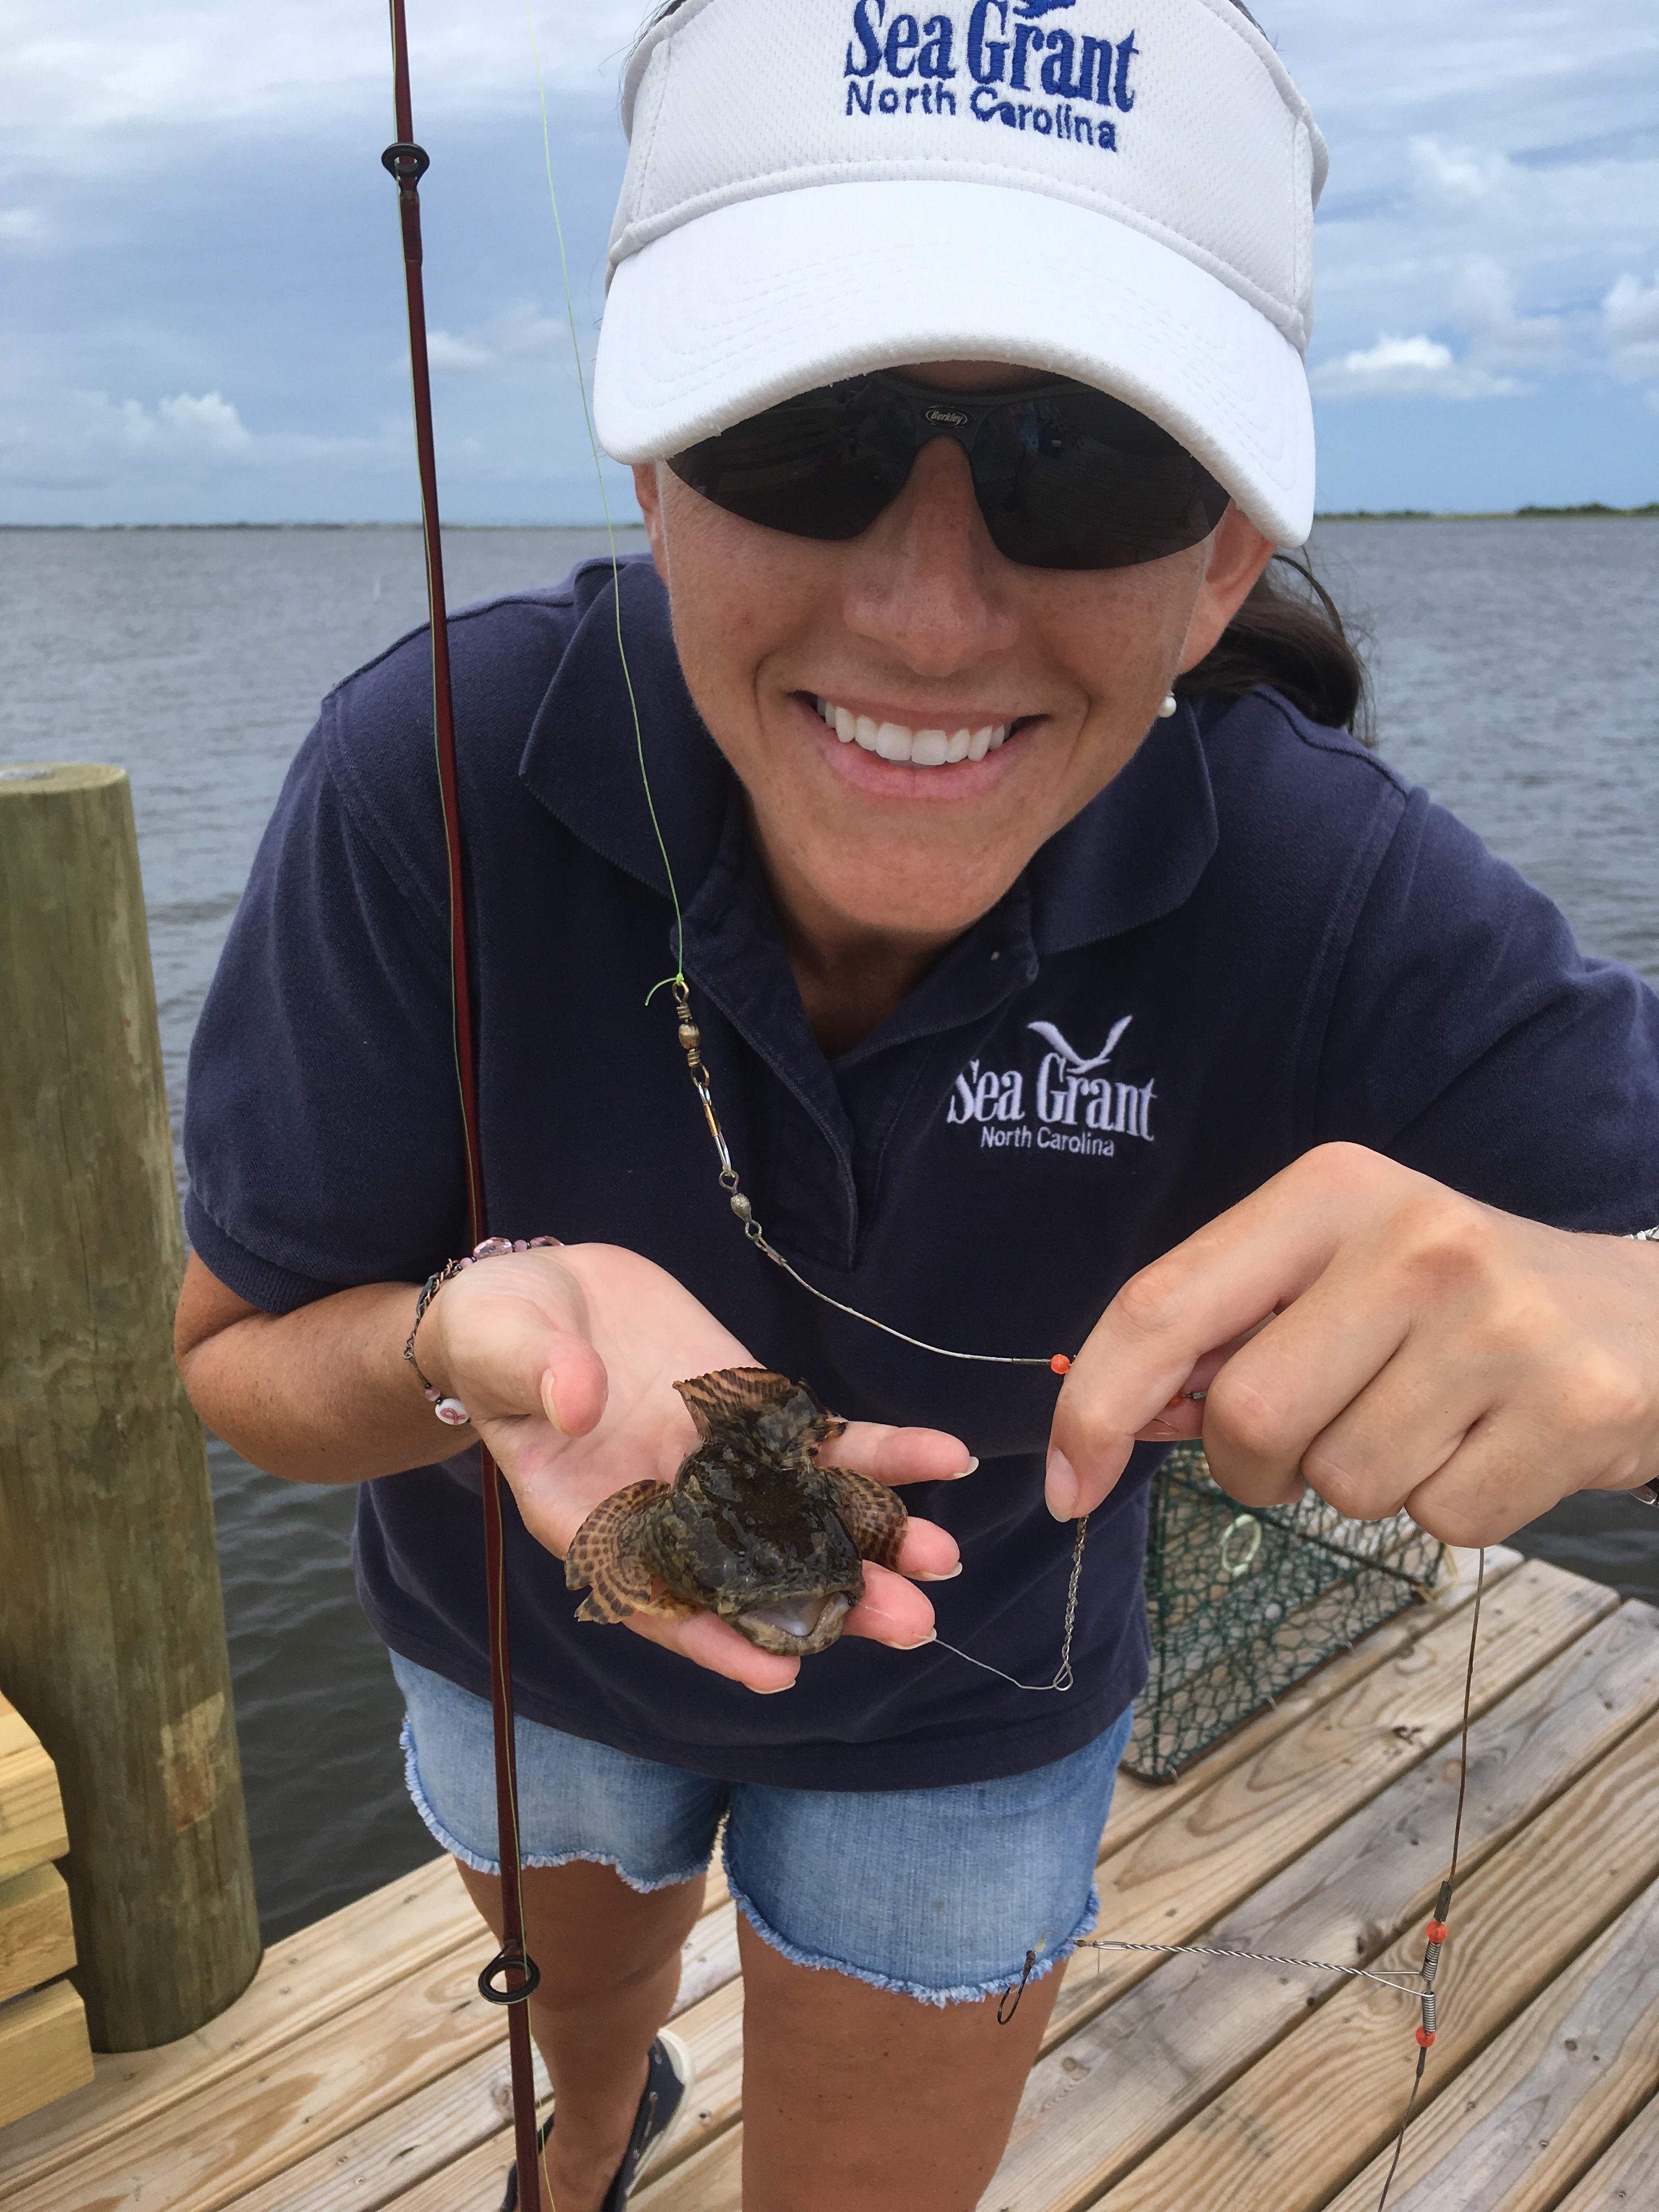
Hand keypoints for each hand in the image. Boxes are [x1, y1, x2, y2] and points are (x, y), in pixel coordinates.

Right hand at [422, 1242, 968, 1690]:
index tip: (777, 1671)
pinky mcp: (750, 1412)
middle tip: (909, 1621)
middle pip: (750, 1568)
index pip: (655, 1595)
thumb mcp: (501, 1346)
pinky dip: (880, 1452)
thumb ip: (541, 1377)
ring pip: (802, 1513)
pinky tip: (943, 1457)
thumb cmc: (497, 1334)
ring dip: (873, 1536)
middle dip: (828, 1596)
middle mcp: (664, 1506)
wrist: (537, 1292)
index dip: (713, 1635)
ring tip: (941, 1557)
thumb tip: (582, 1403)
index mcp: (590, 1518)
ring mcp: (716, 1463)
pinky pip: (822, 1442)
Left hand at [1047, 1142, 1658, 1546]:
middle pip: (1248, 1417)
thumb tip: (1103, 1423)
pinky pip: (1438, 1520)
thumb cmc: (1454, 1301)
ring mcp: (1497, 1326)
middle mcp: (1412, 1241)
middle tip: (1312, 1435)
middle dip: (1253, 1463)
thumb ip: (1219, 1333)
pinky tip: (1488, 1442)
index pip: (1163, 1305)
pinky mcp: (1567, 1411)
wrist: (1644, 1318)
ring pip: (1341, 1483)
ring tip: (1425, 1416)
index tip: (1066, 1485)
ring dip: (1358, 1481)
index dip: (1094, 1406)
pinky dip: (1445, 1506)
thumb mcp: (1332, 1272)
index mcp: (1329, 1190)